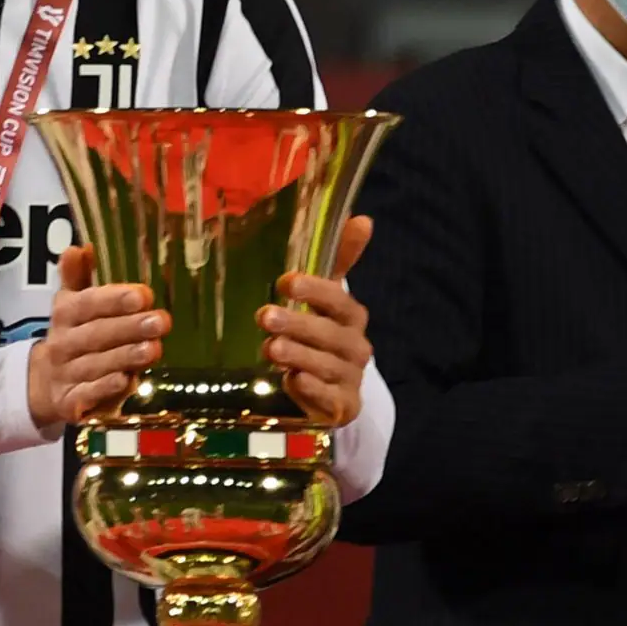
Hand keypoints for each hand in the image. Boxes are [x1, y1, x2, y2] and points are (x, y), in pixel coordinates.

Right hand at [28, 247, 166, 429]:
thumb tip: (79, 247)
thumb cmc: (72, 337)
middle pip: (96, 334)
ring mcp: (65, 374)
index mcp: (64, 314)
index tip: (144, 295)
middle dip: (129, 327)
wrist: (45, 385)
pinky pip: (87, 395)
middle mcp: (62, 343)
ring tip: (154, 349)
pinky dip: (105, 389)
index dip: (114, 300)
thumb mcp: (71, 305)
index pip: (87, 303)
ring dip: (124, 357)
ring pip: (95, 365)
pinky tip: (127, 380)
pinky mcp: (70, 403)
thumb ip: (77, 278)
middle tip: (162, 321)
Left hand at [260, 216, 374, 424]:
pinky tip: (292, 381)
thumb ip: (340, 259)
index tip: (285, 282)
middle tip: (264, 316)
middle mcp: (355, 347)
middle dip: (297, 324)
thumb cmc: (323, 333)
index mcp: (351, 316)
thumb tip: (363, 218)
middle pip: (329, 334)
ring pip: (325, 366)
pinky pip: (329, 399)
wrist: (336, 390)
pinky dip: (311, 391)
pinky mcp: (341, 407)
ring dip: (298, 355)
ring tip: (270, 348)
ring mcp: (349, 379)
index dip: (315, 290)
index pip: (338, 300)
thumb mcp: (326, 297)